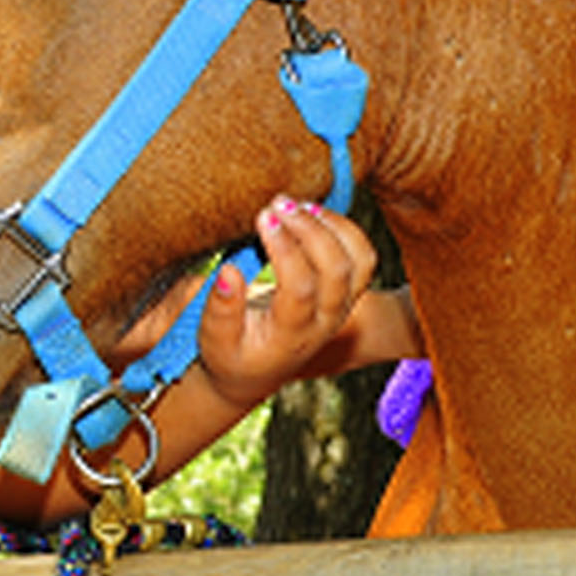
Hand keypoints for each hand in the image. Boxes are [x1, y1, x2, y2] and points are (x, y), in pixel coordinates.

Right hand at [195, 195, 377, 409]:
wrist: (253, 372)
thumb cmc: (229, 354)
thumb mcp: (213, 341)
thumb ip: (220, 309)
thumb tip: (228, 271)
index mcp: (292, 336)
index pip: (301, 288)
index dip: (284, 249)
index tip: (262, 218)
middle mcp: (325, 322)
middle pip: (337, 270)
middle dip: (310, 229)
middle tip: (278, 203)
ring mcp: (341, 307)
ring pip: (359, 261)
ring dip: (333, 225)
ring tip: (298, 205)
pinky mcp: (345, 293)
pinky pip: (362, 256)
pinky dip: (344, 228)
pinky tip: (312, 213)